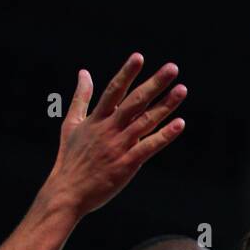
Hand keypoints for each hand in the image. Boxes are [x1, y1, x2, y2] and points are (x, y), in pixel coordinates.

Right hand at [41, 53, 186, 216]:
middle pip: (135, 101)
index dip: (127, 73)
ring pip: (145, 121)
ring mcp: (118, 146)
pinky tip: (179, 124)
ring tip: (182, 90)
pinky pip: (149, 147)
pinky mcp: (126, 164)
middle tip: (173, 68)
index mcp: (96, 119)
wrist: (67, 192)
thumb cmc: (70, 159)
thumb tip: (84, 72)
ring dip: (165, 105)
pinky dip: (164, 135)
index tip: (139, 57)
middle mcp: (109, 129)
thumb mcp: (71, 124)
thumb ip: (81, 97)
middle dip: (154, 83)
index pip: (114, 90)